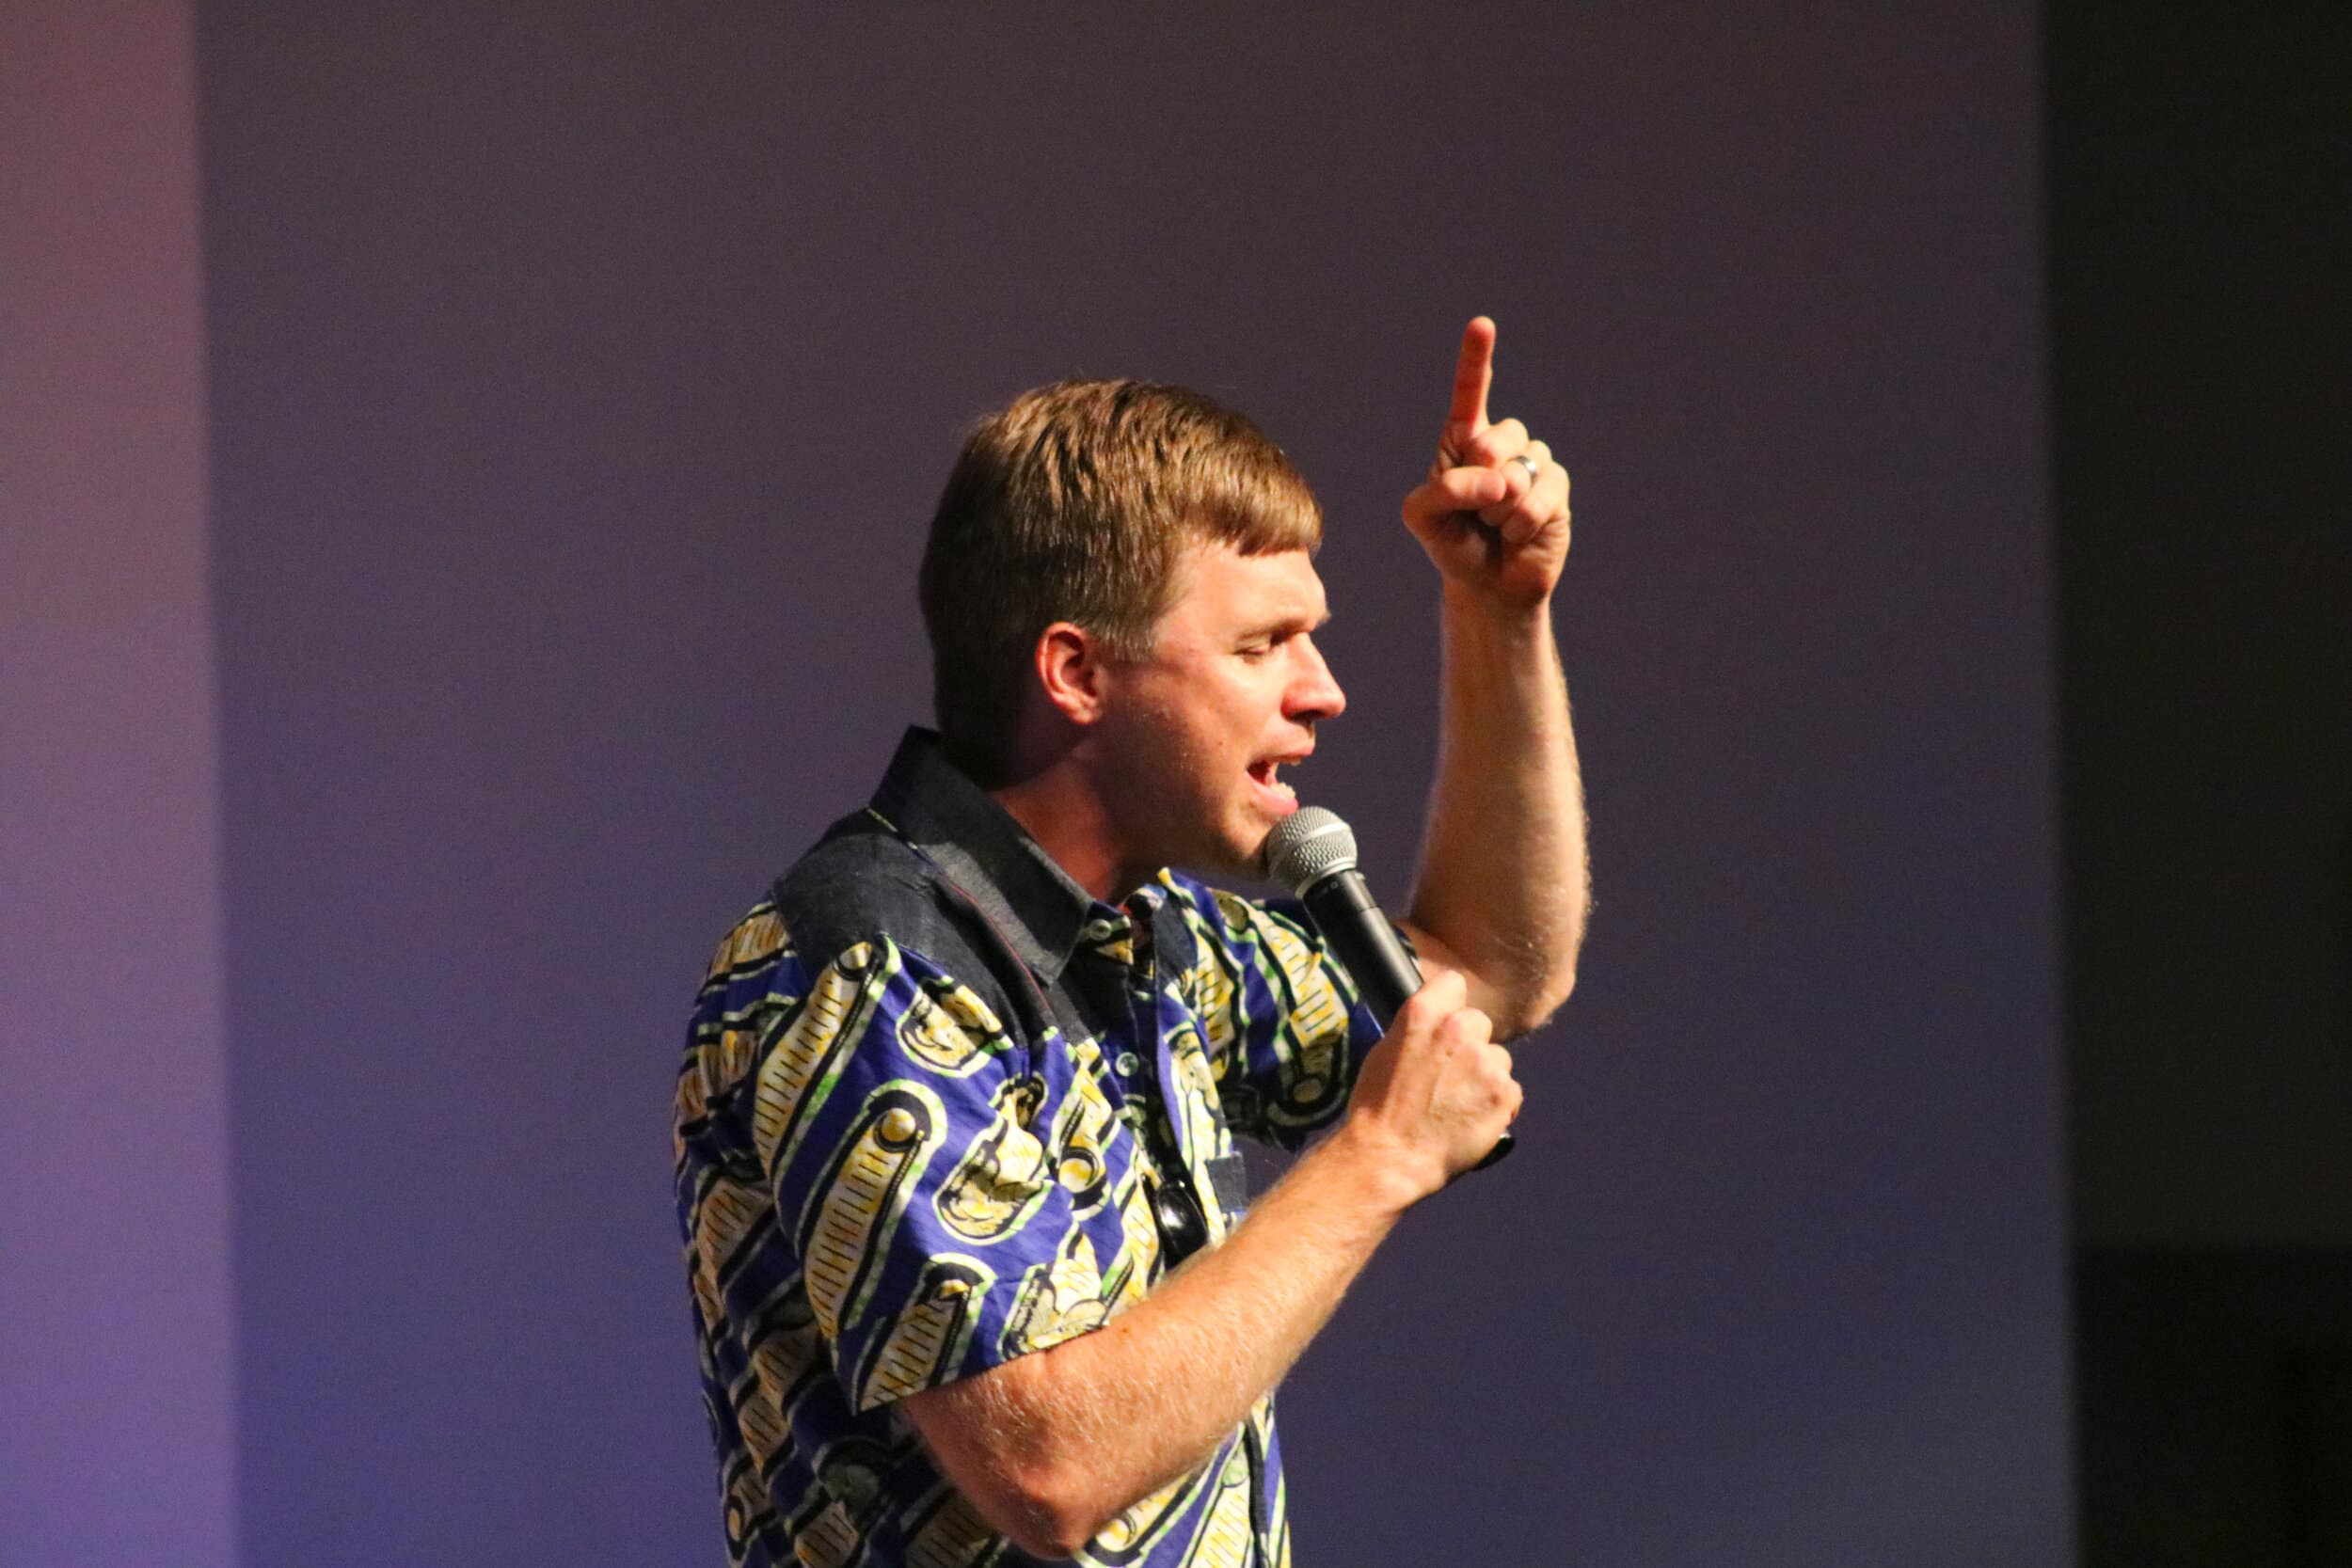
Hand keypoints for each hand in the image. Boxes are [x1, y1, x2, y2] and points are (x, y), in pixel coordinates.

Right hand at [1339, 970, 1521, 1200]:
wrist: (1391, 1158)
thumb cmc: (1379, 1109)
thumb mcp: (1385, 1052)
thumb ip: (1418, 1029)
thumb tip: (1435, 1021)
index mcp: (1423, 1013)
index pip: (1455, 983)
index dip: (1451, 1005)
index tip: (1446, 1023)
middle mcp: (1458, 1030)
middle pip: (1480, 1022)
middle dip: (1470, 1043)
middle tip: (1449, 1075)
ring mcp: (1485, 1062)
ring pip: (1498, 1058)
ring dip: (1485, 1076)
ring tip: (1457, 1104)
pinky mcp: (1504, 1093)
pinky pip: (1511, 1090)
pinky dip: (1497, 1105)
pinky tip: (1471, 1119)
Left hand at [1399, 317, 1571, 610]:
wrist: (1487, 585)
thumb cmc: (1452, 543)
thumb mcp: (1423, 517)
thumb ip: (1442, 491)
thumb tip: (1496, 479)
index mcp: (1461, 439)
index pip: (1469, 392)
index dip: (1476, 358)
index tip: (1481, 325)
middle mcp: (1499, 443)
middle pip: (1495, 439)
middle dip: (1480, 478)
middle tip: (1475, 507)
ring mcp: (1531, 463)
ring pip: (1518, 473)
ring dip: (1500, 510)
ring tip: (1494, 525)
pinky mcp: (1556, 487)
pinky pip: (1540, 497)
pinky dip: (1520, 524)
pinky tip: (1517, 535)